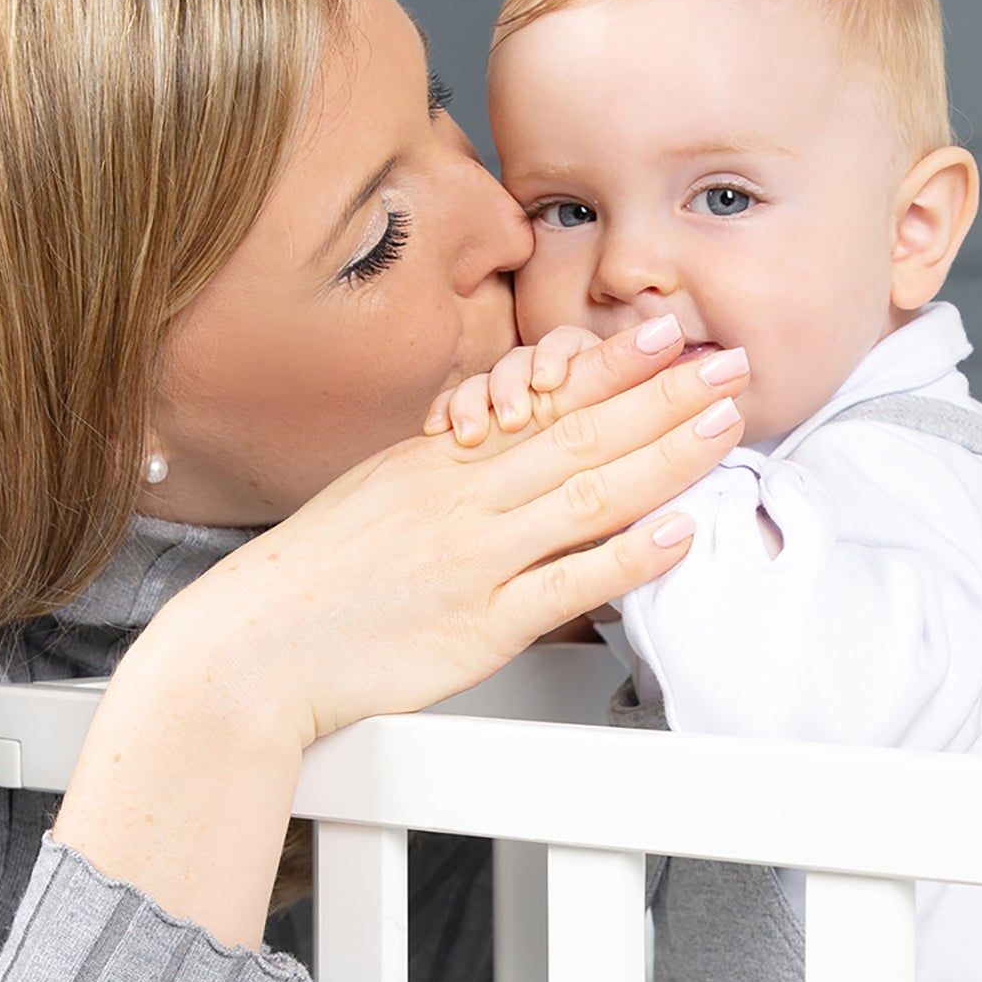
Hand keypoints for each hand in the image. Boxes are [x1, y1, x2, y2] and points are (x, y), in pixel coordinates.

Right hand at [165, 314, 748, 747]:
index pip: (542, 402)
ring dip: (665, 457)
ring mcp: (476, 560)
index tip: (664, 331)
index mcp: (438, 464)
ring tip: (725, 425)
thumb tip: (503, 446)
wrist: (253, 649)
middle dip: (664, 395)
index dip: (610, 364)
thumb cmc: (311, 580)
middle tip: (728, 361)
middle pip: (580, 435)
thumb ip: (447, 472)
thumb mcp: (376, 496)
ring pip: (587, 496)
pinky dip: (626, 557)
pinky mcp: (481, 626)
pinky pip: (567, 585)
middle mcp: (463, 500)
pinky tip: (675, 532)